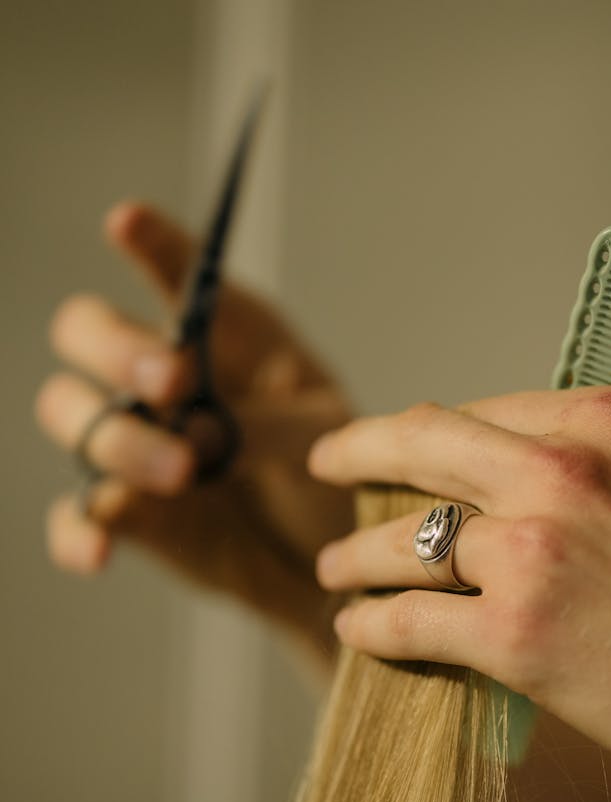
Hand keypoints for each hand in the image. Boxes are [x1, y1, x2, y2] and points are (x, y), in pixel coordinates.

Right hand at [36, 202, 352, 653]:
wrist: (330, 566)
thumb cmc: (334, 480)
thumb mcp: (326, 442)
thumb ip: (270, 427)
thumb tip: (193, 433)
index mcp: (224, 337)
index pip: (176, 273)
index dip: (149, 243)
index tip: (126, 222)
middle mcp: (164, 381)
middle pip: (88, 330)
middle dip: (118, 348)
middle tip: (174, 381)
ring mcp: (135, 443)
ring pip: (73, 413)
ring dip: (118, 439)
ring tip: (185, 473)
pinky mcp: (126, 513)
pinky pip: (76, 515)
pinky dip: (79, 532)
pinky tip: (101, 550)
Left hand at [308, 375, 610, 801]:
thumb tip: (597, 404)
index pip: (488, 410)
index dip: (437, 430)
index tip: (408, 443)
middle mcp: (564, 473)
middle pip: (422, 446)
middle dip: (358, 452)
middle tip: (329, 464)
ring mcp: (535, 552)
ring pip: (407, 539)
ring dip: (355, 553)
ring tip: (335, 567)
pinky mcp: (518, 636)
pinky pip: (411, 619)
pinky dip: (371, 623)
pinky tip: (357, 627)